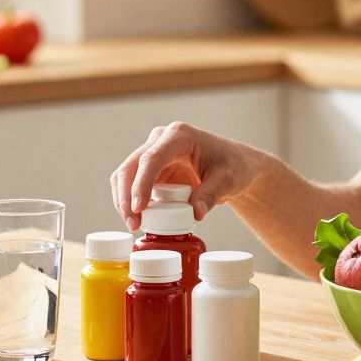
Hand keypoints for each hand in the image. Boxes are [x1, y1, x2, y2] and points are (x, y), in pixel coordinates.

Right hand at [110, 122, 261, 230]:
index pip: (152, 158)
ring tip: (134, 225)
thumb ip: (211, 195)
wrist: (235, 165)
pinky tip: (138, 219)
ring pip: (126, 175)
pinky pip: (133, 184)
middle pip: (131, 166)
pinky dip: (131, 202)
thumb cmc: (234, 166)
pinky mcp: (152, 169)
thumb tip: (195, 213)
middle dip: (126, 196)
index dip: (141, 184)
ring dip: (124, 200)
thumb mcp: (228, 180)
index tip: (139, 208)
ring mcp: (154, 152)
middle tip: (133, 223)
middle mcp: (161, 140)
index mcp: (179, 136)